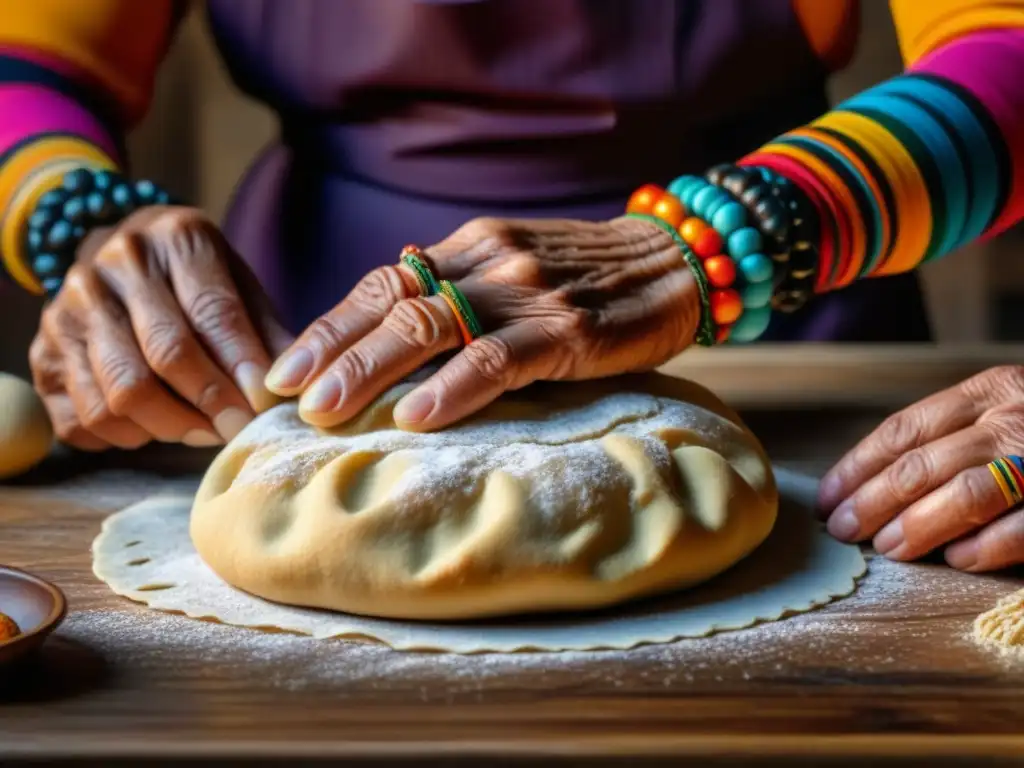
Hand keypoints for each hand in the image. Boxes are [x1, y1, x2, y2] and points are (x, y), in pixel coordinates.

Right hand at [29, 206, 291, 450]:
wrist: (120, 258)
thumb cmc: (195, 281)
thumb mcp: (240, 285)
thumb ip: (268, 332)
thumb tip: (296, 386)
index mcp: (176, 237)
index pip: (213, 312)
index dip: (242, 367)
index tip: (265, 407)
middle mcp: (114, 265)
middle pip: (165, 355)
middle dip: (211, 404)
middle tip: (238, 429)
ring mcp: (68, 309)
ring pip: (122, 393)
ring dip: (172, 426)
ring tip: (204, 430)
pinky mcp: (42, 354)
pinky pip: (85, 419)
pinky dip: (127, 438)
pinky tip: (156, 428)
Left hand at [265, 216, 699, 430]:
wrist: (677, 261)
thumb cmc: (591, 277)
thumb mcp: (517, 268)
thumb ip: (464, 293)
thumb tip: (398, 344)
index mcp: (471, 246)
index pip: (383, 282)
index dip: (329, 324)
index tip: (285, 365)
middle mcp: (488, 261)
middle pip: (392, 303)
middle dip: (331, 351)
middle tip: (283, 395)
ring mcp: (526, 292)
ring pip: (430, 327)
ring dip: (369, 370)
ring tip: (325, 411)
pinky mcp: (566, 329)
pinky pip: (496, 358)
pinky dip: (451, 388)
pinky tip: (414, 416)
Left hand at [818, 365, 1023, 571]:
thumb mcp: (1007, 406)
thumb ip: (955, 431)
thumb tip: (875, 480)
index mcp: (990, 390)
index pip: (903, 431)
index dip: (858, 467)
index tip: (827, 497)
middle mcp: (1014, 418)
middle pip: (921, 465)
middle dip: (872, 502)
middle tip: (843, 531)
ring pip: (964, 494)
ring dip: (917, 526)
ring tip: (887, 549)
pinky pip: (1023, 525)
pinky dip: (985, 545)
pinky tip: (957, 560)